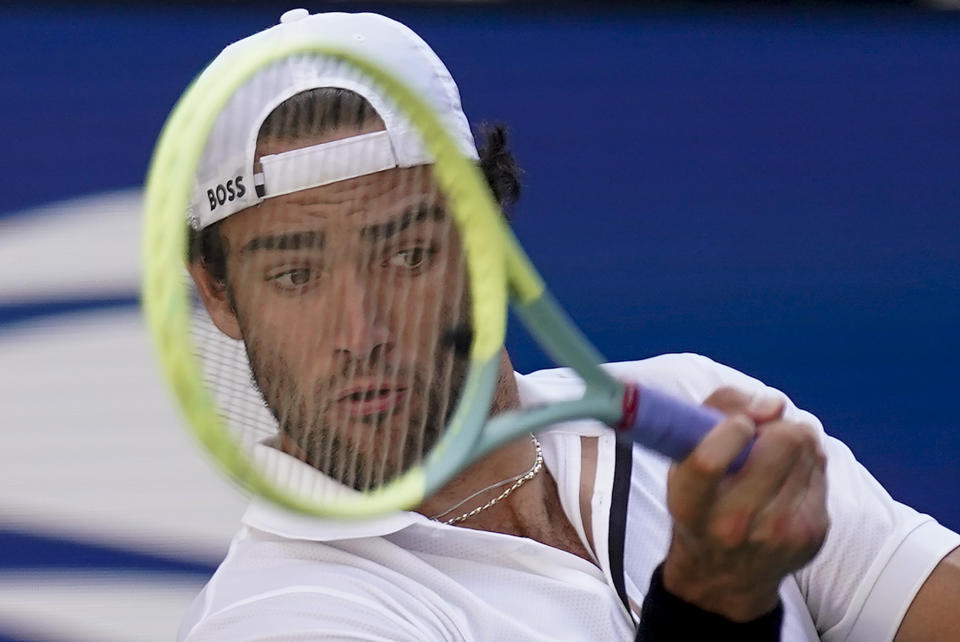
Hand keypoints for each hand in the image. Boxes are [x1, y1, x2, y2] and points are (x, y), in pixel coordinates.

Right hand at [662, 387, 828, 620]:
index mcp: (691, 504)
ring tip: (772, 455)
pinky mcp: (812, 533)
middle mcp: (733, 523)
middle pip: (782, 441)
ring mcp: (779, 532)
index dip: (733, 426)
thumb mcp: (683, 457)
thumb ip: (717, 410)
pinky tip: (786, 476)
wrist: (724, 574)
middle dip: (776, 425)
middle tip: (761, 434)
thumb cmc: (702, 501)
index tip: (738, 424)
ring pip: (808, 447)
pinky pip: (821, 467)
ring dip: (792, 438)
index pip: (710, 460)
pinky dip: (806, 461)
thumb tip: (774, 404)